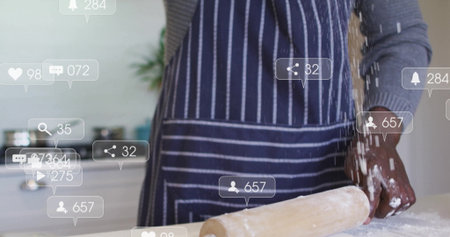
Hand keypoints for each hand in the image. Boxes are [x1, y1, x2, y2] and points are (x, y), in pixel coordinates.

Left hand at [344, 107, 415, 223]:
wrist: (378, 139)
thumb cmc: (362, 153)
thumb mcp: (352, 169)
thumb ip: (356, 186)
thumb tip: (359, 203)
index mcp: (374, 169)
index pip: (373, 195)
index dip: (369, 209)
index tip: (366, 218)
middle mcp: (390, 174)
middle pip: (392, 203)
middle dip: (381, 210)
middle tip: (372, 210)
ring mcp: (401, 177)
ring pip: (402, 203)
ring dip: (391, 208)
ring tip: (381, 206)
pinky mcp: (406, 180)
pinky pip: (408, 199)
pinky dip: (400, 204)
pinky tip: (390, 201)